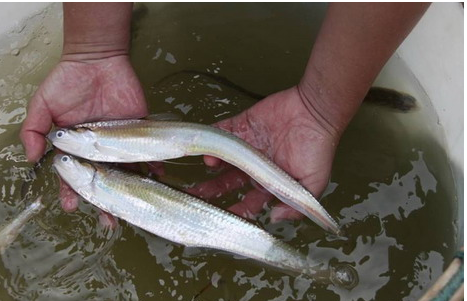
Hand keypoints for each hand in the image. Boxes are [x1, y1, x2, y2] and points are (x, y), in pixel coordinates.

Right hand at [20, 55, 147, 218]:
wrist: (98, 60)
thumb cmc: (68, 81)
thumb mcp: (43, 104)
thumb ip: (35, 131)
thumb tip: (33, 158)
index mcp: (76, 147)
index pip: (73, 176)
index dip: (71, 192)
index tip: (71, 206)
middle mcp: (99, 150)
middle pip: (102, 181)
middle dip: (105, 202)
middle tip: (108, 222)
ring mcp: (120, 142)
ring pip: (126, 173)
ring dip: (130, 192)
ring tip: (132, 211)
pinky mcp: (139, 132)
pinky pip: (147, 153)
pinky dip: (153, 166)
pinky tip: (156, 178)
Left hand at [194, 86, 339, 221]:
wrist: (316, 113)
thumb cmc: (317, 149)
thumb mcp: (313, 183)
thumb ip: (295, 205)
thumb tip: (275, 219)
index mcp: (270, 182)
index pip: (249, 201)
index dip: (236, 209)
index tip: (222, 216)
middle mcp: (255, 165)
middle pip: (228, 181)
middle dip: (212, 189)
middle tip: (194, 195)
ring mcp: (247, 145)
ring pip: (223, 158)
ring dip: (212, 162)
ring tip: (207, 164)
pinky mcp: (242, 125)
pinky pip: (222, 132)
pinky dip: (212, 137)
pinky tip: (207, 144)